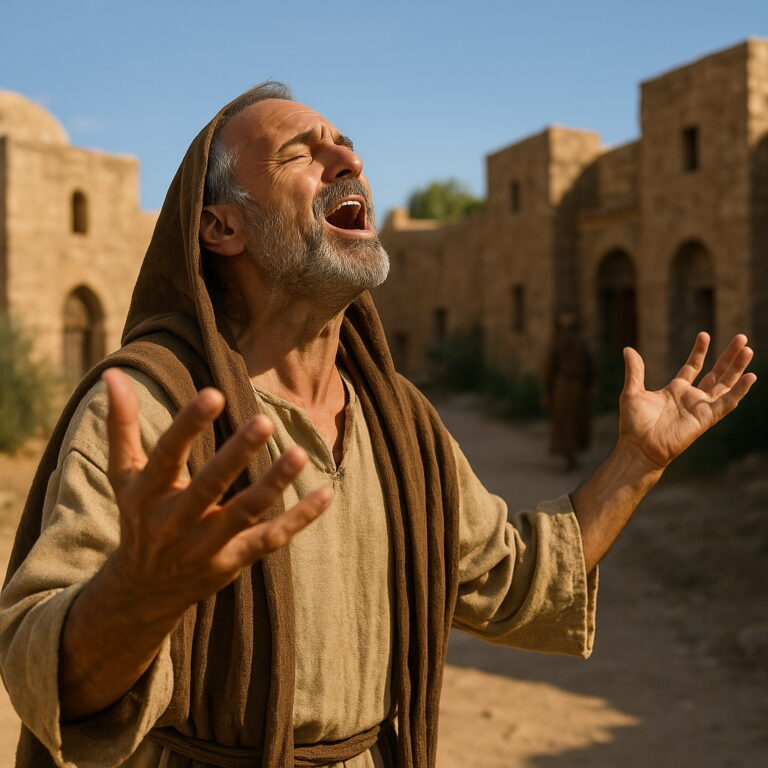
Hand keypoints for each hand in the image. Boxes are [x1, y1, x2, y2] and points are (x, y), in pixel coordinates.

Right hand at [102, 368, 331, 615]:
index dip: (188, 425)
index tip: (214, 393)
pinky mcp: (232, 562)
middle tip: (263, 420)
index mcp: (145, 495)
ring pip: (243, 515)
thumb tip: (113, 374)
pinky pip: (270, 540)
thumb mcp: (123, 475)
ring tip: (299, 454)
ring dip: (273, 485)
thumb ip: (121, 425)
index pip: (166, 455)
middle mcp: (173, 524)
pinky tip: (326, 493)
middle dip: (235, 456)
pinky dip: (299, 519)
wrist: (142, 591)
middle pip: (207, 487)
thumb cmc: (138, 516)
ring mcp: (204, 547)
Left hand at [618, 333, 755, 469]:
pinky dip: (739, 391)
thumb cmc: (633, 424)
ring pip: (725, 384)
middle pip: (716, 373)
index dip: (700, 351)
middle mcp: (691, 397)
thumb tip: (628, 349)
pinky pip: (727, 403)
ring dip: (737, 368)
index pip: (693, 366)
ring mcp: (700, 407)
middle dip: (728, 356)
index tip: (704, 335)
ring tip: (748, 350)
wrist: (639, 447)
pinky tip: (750, 377)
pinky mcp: (706, 418)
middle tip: (741, 338)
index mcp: (675, 390)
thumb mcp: (632, 392)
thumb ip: (635, 370)